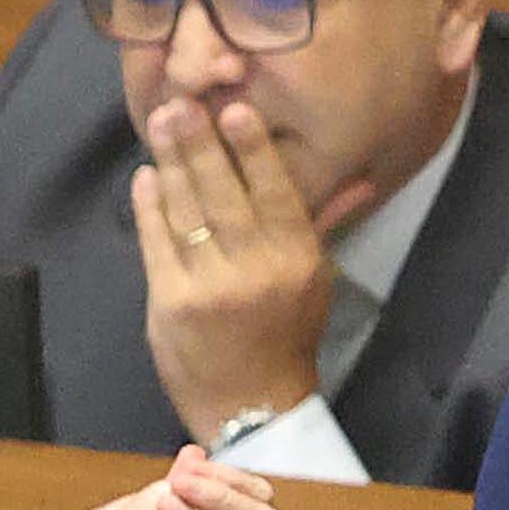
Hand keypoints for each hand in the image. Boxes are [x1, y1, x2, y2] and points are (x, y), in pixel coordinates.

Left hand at [131, 98, 341, 442]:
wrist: (252, 406)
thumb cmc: (286, 336)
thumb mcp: (316, 280)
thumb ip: (325, 223)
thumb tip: (360, 175)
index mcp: (297, 259)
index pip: (274, 191)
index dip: (253, 148)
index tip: (236, 109)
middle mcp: (256, 270)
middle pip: (222, 193)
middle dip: (199, 143)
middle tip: (180, 103)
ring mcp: (210, 287)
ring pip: (187, 212)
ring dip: (171, 163)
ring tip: (160, 124)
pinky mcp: (171, 304)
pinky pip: (157, 243)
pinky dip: (150, 207)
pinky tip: (147, 177)